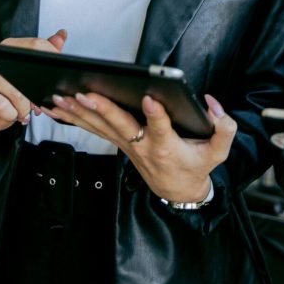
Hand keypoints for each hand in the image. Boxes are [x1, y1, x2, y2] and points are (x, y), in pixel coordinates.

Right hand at [0, 29, 67, 137]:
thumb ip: (45, 56)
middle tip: (40, 104)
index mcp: (10, 48)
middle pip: (27, 70)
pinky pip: (1, 104)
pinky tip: (11, 115)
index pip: (36, 45)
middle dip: (38, 92)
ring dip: (24, 107)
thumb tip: (62, 34)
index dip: (51, 60)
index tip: (58, 75)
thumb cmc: (5, 97)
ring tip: (24, 113)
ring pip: (16, 91)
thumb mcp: (28, 79)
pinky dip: (11, 114)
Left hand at [44, 91, 235, 201]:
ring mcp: (128, 146)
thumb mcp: (219, 152)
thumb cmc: (197, 166)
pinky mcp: (120, 143)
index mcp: (168, 147)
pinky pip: (95, 130)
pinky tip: (59, 107)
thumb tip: (212, 103)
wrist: (178, 190)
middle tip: (88, 93)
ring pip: (102, 127)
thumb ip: (224, 128)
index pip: (162, 129)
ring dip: (81, 113)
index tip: (151, 99)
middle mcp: (144, 147)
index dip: (157, 115)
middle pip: (122, 126)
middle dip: (104, 109)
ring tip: (63, 96)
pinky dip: (76, 118)